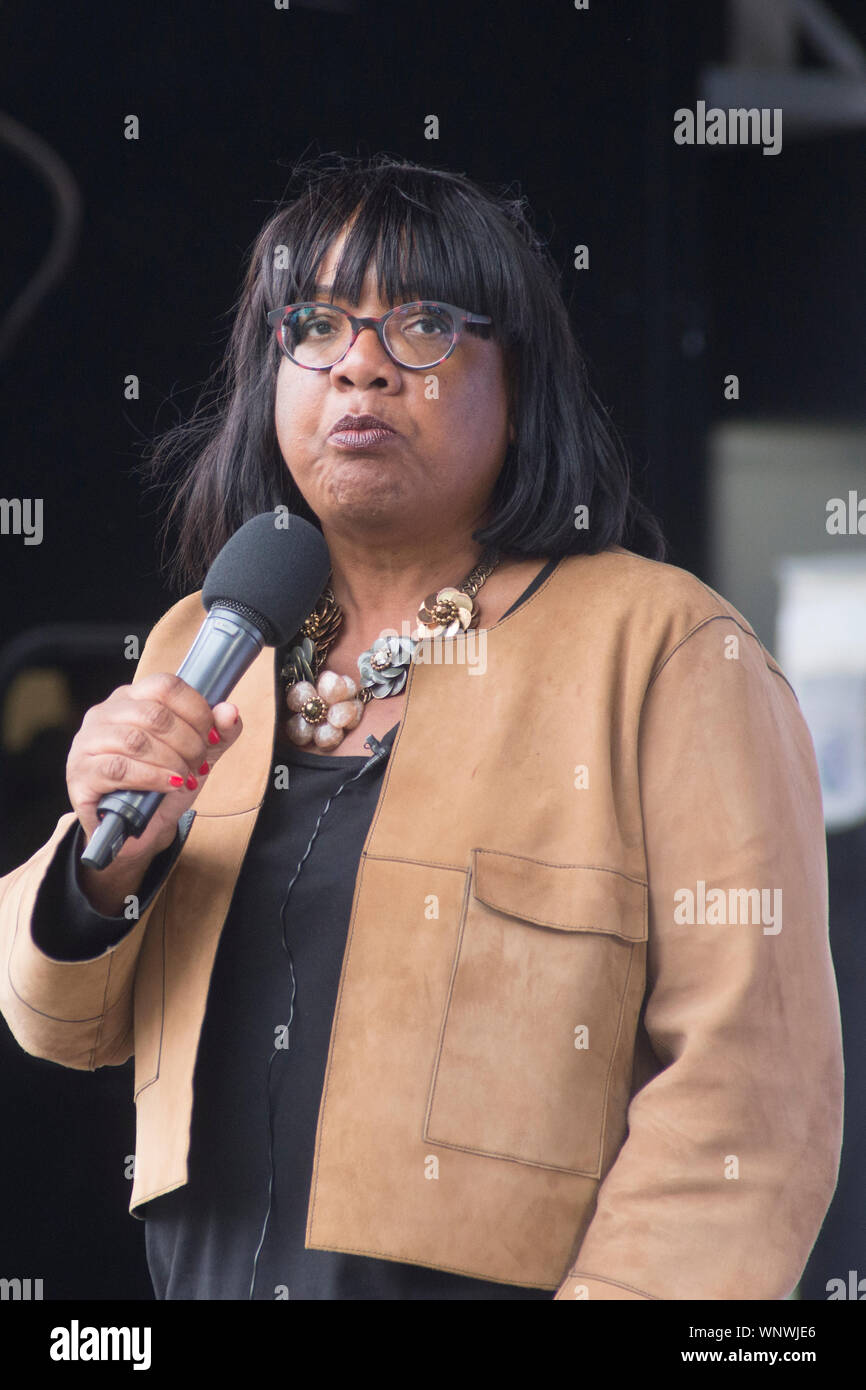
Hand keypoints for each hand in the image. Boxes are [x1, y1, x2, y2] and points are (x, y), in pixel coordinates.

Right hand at [66, 673, 243, 868]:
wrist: (134, 828)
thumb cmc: (162, 783)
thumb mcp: (197, 755)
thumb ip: (218, 732)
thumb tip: (230, 711)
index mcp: (133, 698)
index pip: (165, 685)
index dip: (196, 710)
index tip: (212, 736)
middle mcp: (105, 713)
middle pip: (154, 714)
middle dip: (187, 742)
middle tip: (199, 763)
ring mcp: (88, 742)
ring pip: (135, 740)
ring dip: (171, 761)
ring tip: (184, 777)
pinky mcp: (81, 774)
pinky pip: (118, 768)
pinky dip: (151, 777)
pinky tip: (169, 784)